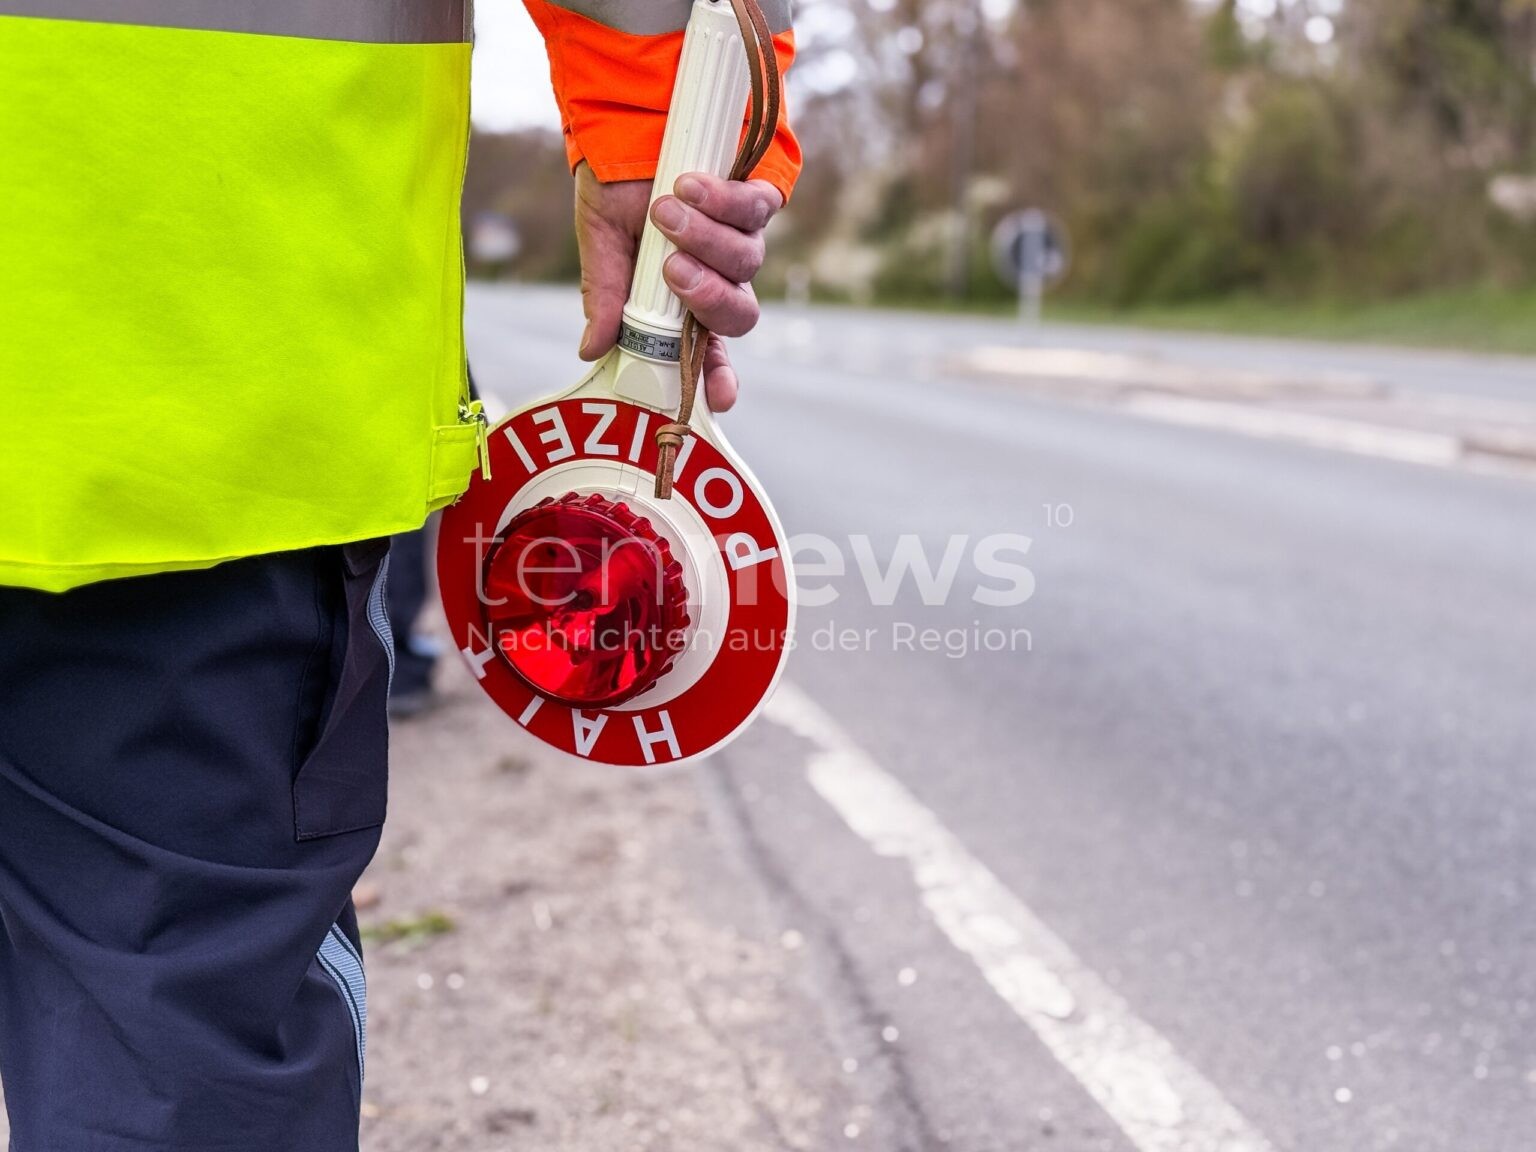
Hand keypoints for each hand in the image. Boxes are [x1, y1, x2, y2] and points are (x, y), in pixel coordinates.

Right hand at [574, 163, 783, 412]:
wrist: (626, 120)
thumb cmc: (614, 186)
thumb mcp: (601, 242)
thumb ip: (605, 296)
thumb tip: (591, 349)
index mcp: (681, 300)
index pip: (708, 352)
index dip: (717, 378)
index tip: (719, 398)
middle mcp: (718, 274)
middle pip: (740, 314)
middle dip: (709, 298)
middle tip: (673, 272)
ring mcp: (741, 237)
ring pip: (746, 261)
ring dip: (705, 239)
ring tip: (666, 211)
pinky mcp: (757, 196)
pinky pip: (756, 211)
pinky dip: (723, 201)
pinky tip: (690, 185)